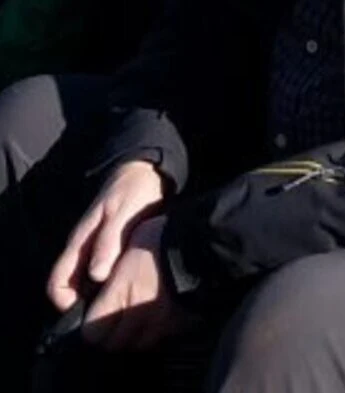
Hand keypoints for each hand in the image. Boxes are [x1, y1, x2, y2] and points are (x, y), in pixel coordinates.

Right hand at [48, 159, 165, 313]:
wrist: (145, 172)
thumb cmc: (134, 190)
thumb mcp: (124, 212)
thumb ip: (109, 240)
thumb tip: (96, 275)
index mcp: (80, 240)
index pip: (58, 282)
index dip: (66, 303)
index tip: (89, 313)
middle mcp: (83, 248)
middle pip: (73, 288)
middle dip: (87, 304)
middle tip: (114, 310)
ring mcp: (95, 249)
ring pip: (89, 283)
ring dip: (102, 295)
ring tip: (125, 300)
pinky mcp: (109, 249)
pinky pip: (104, 274)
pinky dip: (113, 284)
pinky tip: (131, 285)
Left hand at [79, 215, 194, 351]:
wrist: (204, 242)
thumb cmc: (163, 237)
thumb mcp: (129, 245)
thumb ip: (111, 272)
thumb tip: (96, 283)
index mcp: (122, 295)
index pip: (92, 333)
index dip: (89, 325)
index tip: (93, 313)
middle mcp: (139, 315)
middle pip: (113, 344)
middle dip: (109, 334)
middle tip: (112, 317)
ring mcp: (161, 324)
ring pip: (137, 345)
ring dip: (132, 335)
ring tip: (135, 317)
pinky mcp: (180, 325)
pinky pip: (160, 339)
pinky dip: (155, 332)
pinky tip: (156, 316)